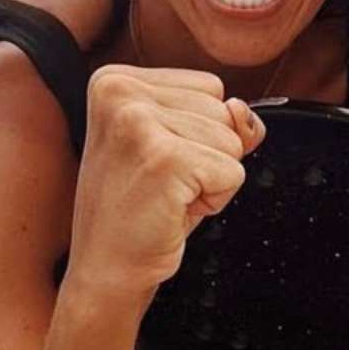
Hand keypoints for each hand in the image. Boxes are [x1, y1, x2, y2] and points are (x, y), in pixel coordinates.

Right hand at [63, 65, 265, 304]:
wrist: (107, 270)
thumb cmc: (141, 209)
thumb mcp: (182, 146)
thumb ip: (222, 118)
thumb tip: (242, 110)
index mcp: (115, 80)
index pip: (210, 87)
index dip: (199, 132)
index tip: (157, 160)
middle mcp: (119, 91)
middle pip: (224, 109)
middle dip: (207, 154)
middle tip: (160, 183)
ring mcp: (138, 122)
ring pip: (232, 140)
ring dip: (210, 178)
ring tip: (165, 195)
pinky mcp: (163, 158)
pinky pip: (233, 172)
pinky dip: (215, 200)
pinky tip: (172, 209)